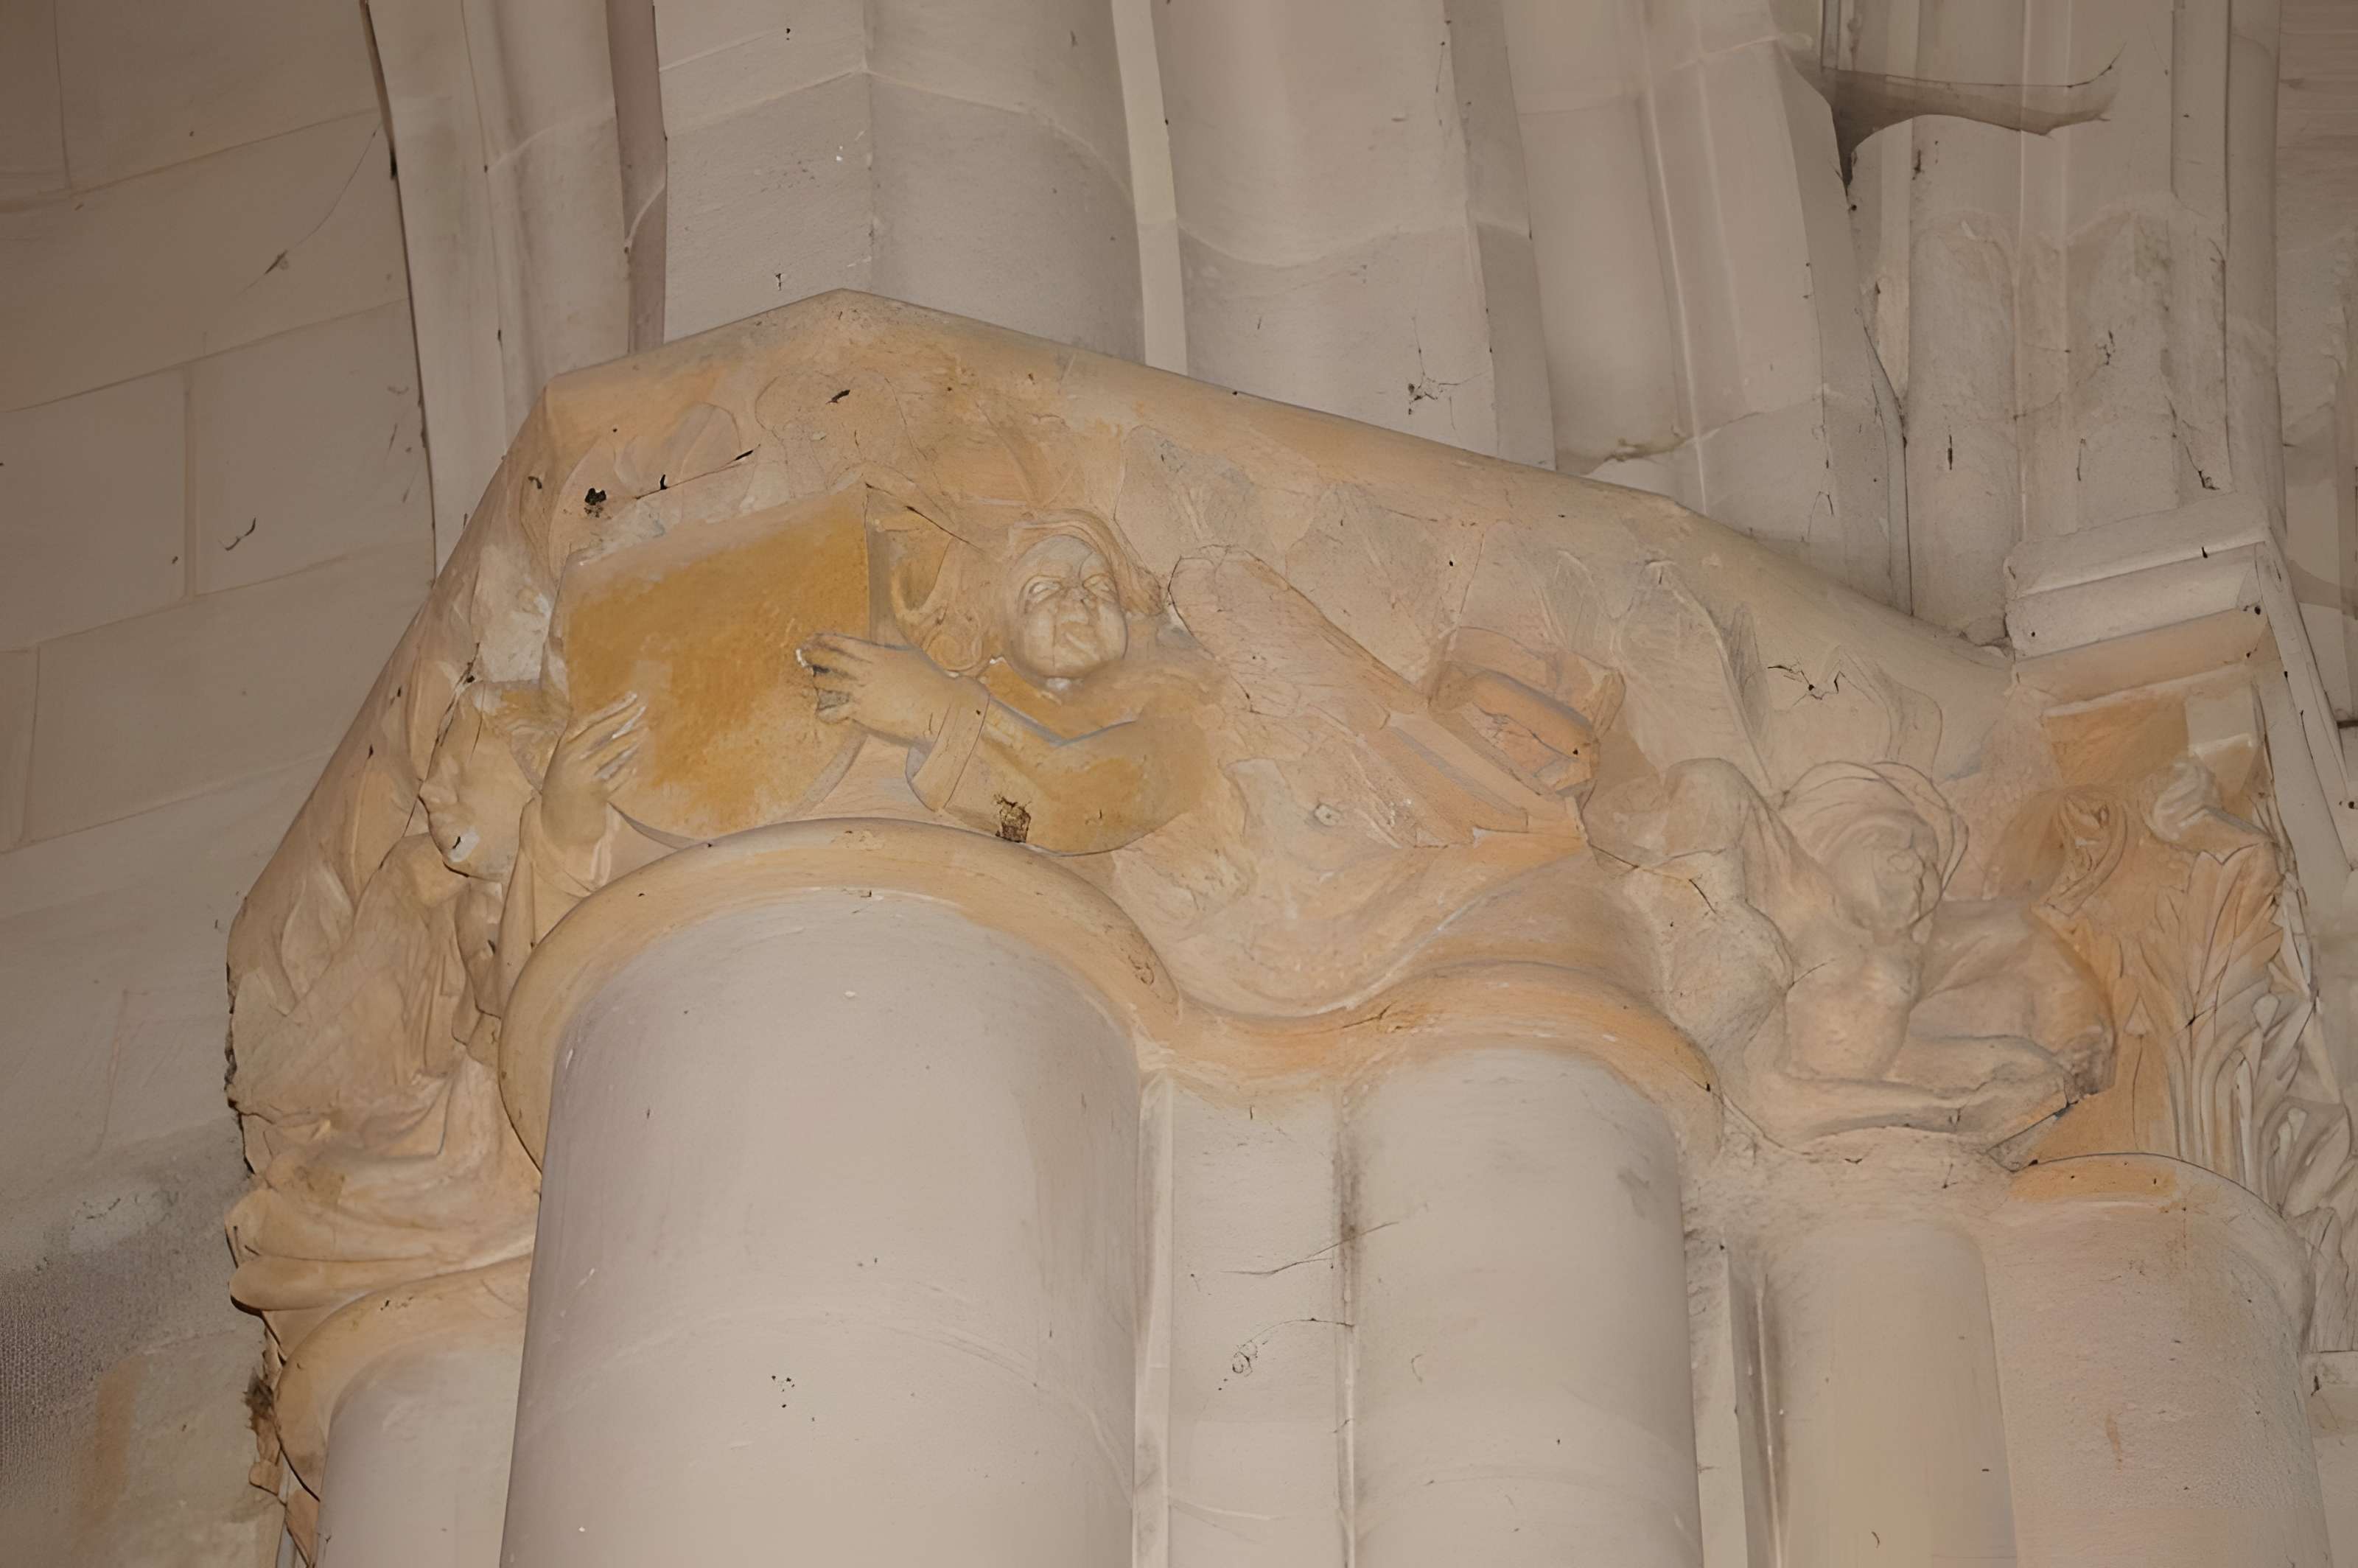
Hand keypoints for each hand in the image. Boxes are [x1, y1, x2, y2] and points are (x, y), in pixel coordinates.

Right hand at [542, 691, 643, 849]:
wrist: (556, 828)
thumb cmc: (565, 793)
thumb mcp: (567, 766)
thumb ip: (583, 746)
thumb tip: (616, 723)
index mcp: (562, 748)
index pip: (588, 721)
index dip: (610, 708)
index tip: (629, 698)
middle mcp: (569, 759)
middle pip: (600, 731)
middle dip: (623, 716)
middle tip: (642, 707)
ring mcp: (581, 776)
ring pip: (611, 752)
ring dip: (630, 740)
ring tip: (645, 730)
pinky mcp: (595, 794)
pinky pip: (618, 776)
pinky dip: (627, 769)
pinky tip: (635, 763)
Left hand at [799, 634, 960, 745]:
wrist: (938, 707)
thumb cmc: (928, 679)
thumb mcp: (910, 652)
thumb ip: (892, 636)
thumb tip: (885, 619)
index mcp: (877, 654)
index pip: (842, 643)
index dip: (824, 639)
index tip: (812, 638)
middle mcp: (866, 671)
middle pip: (829, 660)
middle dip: (812, 656)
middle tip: (802, 654)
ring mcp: (862, 692)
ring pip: (828, 684)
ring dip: (818, 681)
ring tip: (814, 679)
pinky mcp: (862, 713)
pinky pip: (834, 711)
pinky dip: (825, 711)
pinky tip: (821, 711)